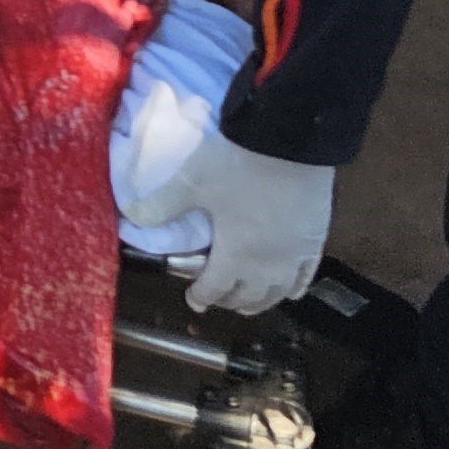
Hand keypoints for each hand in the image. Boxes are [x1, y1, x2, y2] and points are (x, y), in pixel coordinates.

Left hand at [121, 129, 334, 316]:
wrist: (289, 144)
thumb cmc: (237, 166)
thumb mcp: (190, 182)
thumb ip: (161, 203)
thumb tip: (132, 217)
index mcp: (234, 255)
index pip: (214, 288)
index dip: (202, 297)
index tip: (193, 301)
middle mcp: (266, 265)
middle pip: (248, 296)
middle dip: (230, 301)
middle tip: (219, 299)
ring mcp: (294, 256)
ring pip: (278, 292)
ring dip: (261, 302)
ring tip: (249, 303)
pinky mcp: (315, 241)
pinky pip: (307, 276)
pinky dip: (295, 289)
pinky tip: (291, 293)